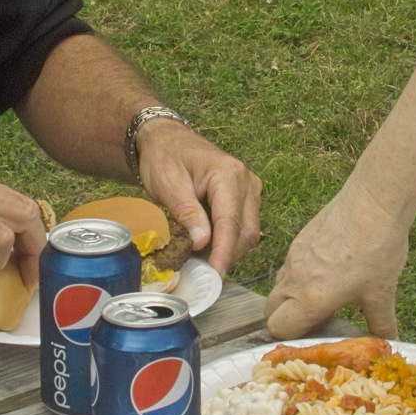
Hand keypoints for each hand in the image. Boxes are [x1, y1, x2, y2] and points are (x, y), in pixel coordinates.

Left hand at [134, 118, 260, 276]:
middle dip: (226, 254)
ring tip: (200, 258)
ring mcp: (250, 189)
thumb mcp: (168, 185)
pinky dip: (228, 241)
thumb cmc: (165, 158)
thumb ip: (187, 213)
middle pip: (246, 230)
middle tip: (200, 270)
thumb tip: (203, 243)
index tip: (216, 274)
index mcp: (227, 174)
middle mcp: (246, 181)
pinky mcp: (246, 197)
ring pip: (249, 232)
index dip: (224, 251)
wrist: (168, 140)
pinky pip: (244, 226)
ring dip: (228, 250)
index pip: (230, 220)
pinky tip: (208, 246)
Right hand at [265, 186, 410, 339]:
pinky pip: (288, 266)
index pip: (278, 328)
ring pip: (278, 287)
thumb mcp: (382, 293)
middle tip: (316, 319)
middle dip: (286, 320)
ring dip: (291, 298)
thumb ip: (382, 323)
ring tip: (322, 295)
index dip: (292, 337)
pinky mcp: (299, 239)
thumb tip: (389, 341)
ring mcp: (293, 257)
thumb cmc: (378, 249)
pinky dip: (298, 276)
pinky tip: (327, 271)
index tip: (314, 335)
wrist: (374, 202)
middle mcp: (294, 279)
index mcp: (310, 299)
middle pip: (270, 311)